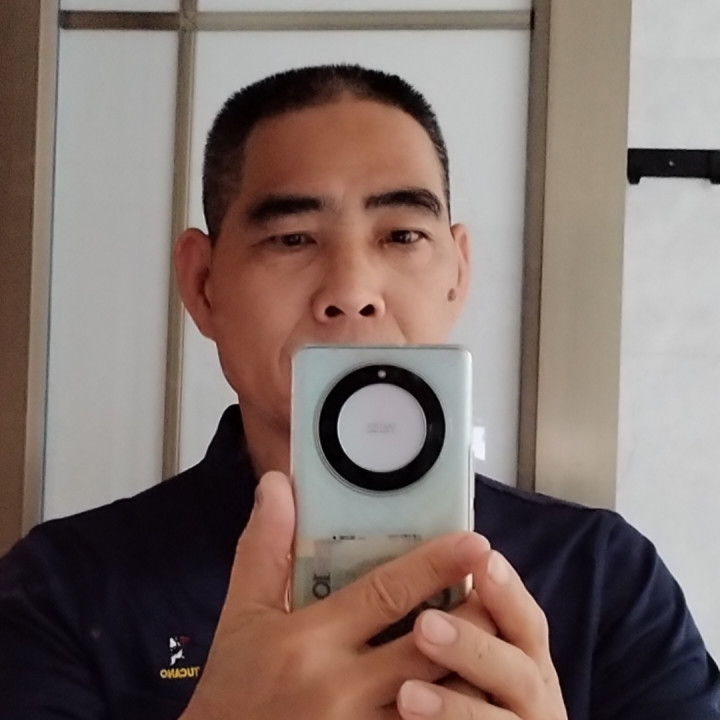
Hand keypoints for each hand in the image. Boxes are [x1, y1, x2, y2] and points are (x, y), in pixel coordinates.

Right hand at [180, 470, 491, 719]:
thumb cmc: (233, 690)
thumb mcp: (241, 616)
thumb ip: (263, 548)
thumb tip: (278, 484)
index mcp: (310, 641)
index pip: (385, 594)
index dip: (434, 566)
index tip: (473, 542)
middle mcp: (341, 689)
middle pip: (428, 647)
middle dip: (472, 616)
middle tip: (500, 586)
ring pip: (438, 698)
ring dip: (471, 667)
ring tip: (499, 638)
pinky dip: (450, 712)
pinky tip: (466, 694)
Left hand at [397, 550, 567, 719]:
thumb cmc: (475, 690)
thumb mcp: (485, 657)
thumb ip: (473, 623)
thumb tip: (443, 559)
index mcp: (529, 662)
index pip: (527, 623)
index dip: (508, 592)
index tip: (484, 558)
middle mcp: (536, 701)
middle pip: (519, 673)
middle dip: (473, 647)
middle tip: (425, 626)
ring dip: (454, 708)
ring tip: (407, 695)